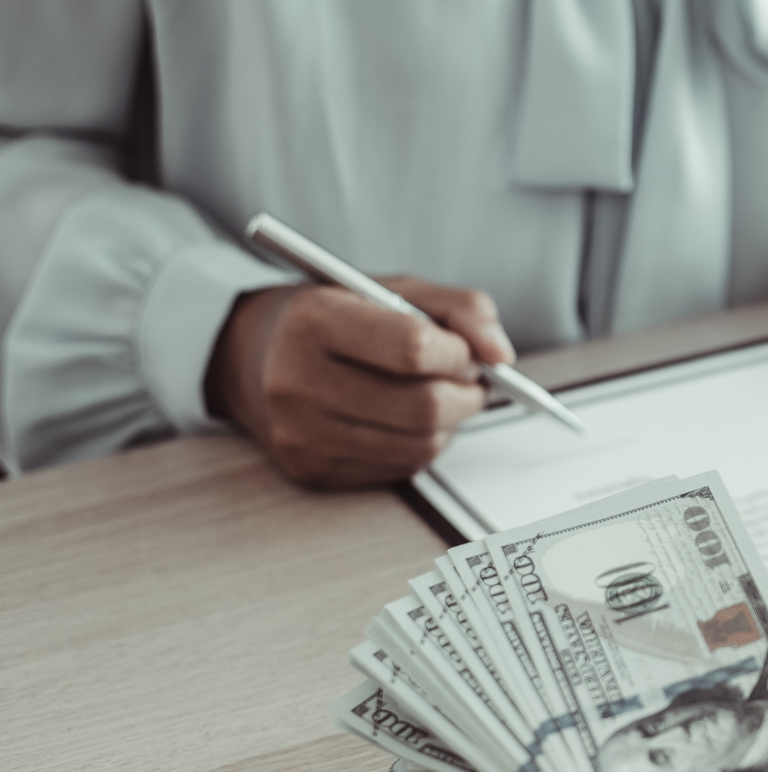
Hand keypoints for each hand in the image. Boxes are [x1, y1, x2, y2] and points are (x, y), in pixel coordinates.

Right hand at [206, 277, 511, 487]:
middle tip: (469, 378)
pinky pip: (400, 467)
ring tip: (440, 394)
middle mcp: (297, 382)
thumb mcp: (391, 289)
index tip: (467, 350)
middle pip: (424, 406)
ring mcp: (301, 433)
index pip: (414, 348)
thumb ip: (460, 309)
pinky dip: (422, 444)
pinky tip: (408, 419)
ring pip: (420, 444)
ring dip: (450, 422)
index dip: (459, 352)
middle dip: (466, 393)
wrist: (248, 358)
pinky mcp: (311, 469)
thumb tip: (502, 355)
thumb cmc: (330, 318)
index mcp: (313, 321)